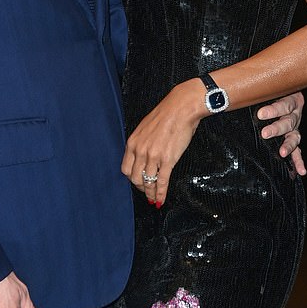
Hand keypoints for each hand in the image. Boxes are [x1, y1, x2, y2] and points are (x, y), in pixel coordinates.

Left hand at [121, 79, 204, 207]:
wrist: (181, 108)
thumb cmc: (166, 116)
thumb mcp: (145, 128)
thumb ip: (141, 143)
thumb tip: (143, 157)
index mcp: (133, 142)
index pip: (126, 168)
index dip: (131, 179)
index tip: (138, 182)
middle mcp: (140, 151)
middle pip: (134, 178)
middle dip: (141, 188)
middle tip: (147, 191)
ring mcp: (153, 156)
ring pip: (147, 182)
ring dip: (150, 194)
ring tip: (154, 199)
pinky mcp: (167, 160)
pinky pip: (161, 182)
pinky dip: (160, 193)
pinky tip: (161, 199)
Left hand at [257, 91, 305, 175]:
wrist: (281, 91)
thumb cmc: (269, 89)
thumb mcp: (267, 88)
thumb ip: (257, 90)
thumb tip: (236, 92)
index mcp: (290, 98)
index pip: (284, 104)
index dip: (273, 110)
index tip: (260, 113)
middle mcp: (294, 114)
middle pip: (289, 121)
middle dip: (276, 128)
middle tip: (265, 133)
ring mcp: (295, 127)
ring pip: (294, 136)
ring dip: (288, 145)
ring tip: (282, 152)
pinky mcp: (293, 138)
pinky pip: (298, 151)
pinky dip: (299, 161)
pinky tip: (301, 171)